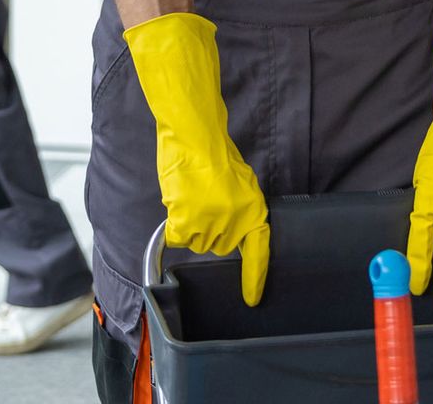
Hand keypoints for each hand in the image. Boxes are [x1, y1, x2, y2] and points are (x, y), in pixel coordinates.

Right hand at [124, 12, 269, 305]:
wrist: (195, 134)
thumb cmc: (215, 152)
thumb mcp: (239, 183)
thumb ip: (238, 209)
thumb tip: (228, 228)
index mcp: (254, 210)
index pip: (258, 252)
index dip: (254, 277)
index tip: (252, 298)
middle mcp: (235, 221)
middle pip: (218, 246)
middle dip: (210, 229)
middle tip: (204, 200)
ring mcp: (211, 222)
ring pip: (196, 242)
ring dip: (190, 224)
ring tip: (191, 196)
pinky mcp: (186, 220)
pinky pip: (177, 236)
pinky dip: (174, 223)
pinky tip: (178, 201)